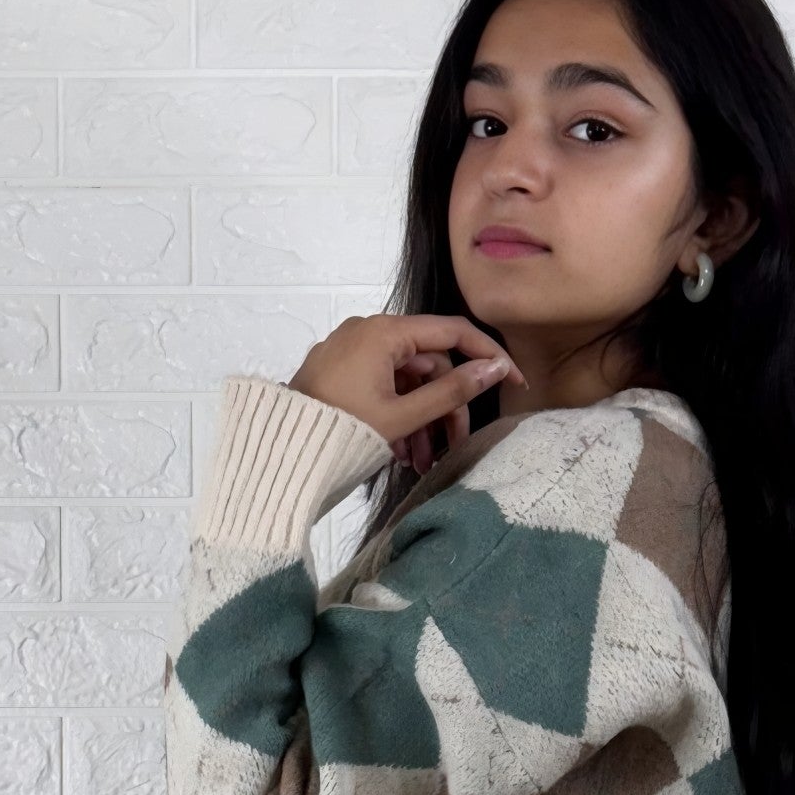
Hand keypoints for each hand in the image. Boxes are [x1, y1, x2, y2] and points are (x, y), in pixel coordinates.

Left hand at [286, 315, 527, 469]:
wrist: (280, 454)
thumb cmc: (340, 432)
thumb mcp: (404, 416)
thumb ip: (453, 391)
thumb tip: (496, 367)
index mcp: (384, 332)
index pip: (452, 332)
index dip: (488, 355)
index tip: (514, 382)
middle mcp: (367, 331)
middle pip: (429, 364)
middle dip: (445, 408)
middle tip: (455, 446)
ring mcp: (350, 351)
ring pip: (406, 380)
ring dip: (422, 420)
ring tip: (422, 462)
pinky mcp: (338, 372)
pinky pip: (382, 387)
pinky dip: (397, 415)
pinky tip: (401, 452)